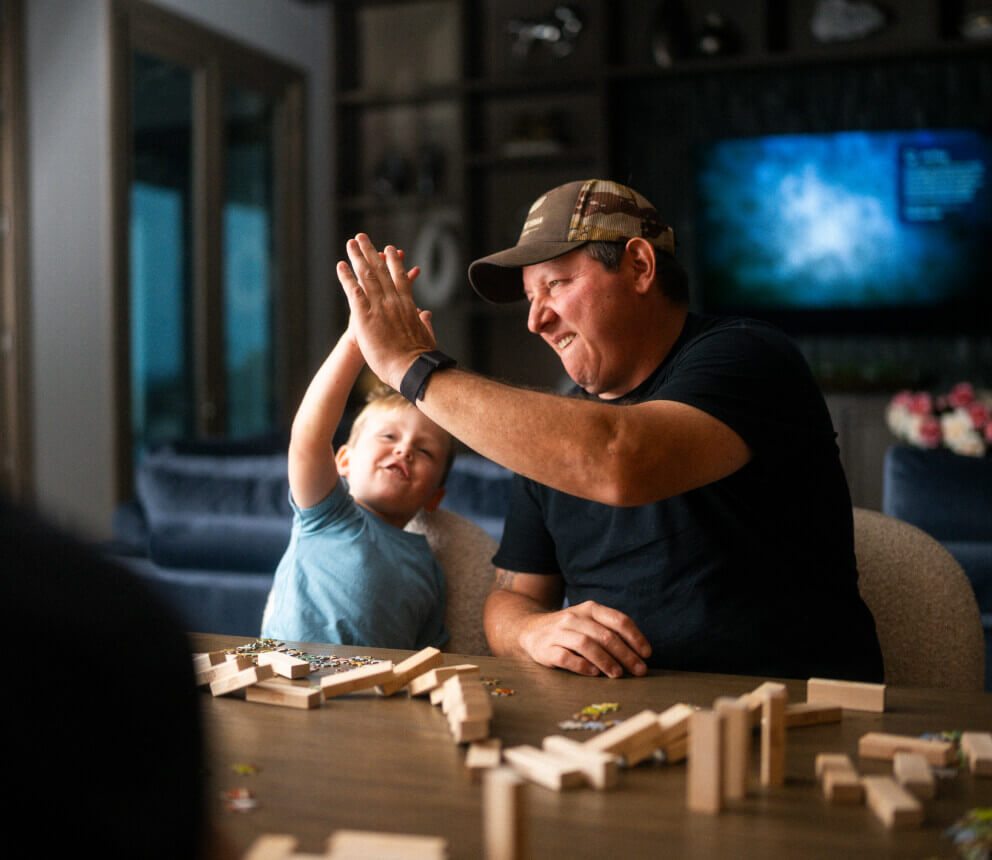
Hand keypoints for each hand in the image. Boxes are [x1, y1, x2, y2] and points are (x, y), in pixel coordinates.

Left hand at [337, 234, 435, 388]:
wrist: (412, 368)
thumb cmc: (421, 358)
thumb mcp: (427, 336)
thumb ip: (425, 322)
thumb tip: (427, 314)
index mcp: (408, 305)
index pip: (400, 277)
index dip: (393, 262)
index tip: (389, 249)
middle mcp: (394, 301)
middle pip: (380, 270)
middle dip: (370, 252)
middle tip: (362, 237)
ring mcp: (379, 307)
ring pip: (367, 275)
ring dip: (357, 257)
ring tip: (351, 243)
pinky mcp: (365, 317)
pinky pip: (353, 291)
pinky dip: (346, 277)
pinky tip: (340, 266)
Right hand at [517, 600, 651, 677]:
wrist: (531, 629)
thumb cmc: (570, 629)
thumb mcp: (589, 621)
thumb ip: (609, 631)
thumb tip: (638, 654)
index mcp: (590, 609)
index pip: (618, 620)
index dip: (635, 637)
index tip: (647, 654)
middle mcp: (575, 617)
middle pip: (605, 635)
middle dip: (626, 654)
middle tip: (639, 670)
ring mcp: (559, 632)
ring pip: (586, 645)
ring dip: (606, 661)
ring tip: (618, 674)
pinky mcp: (546, 648)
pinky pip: (566, 658)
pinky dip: (582, 666)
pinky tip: (594, 673)